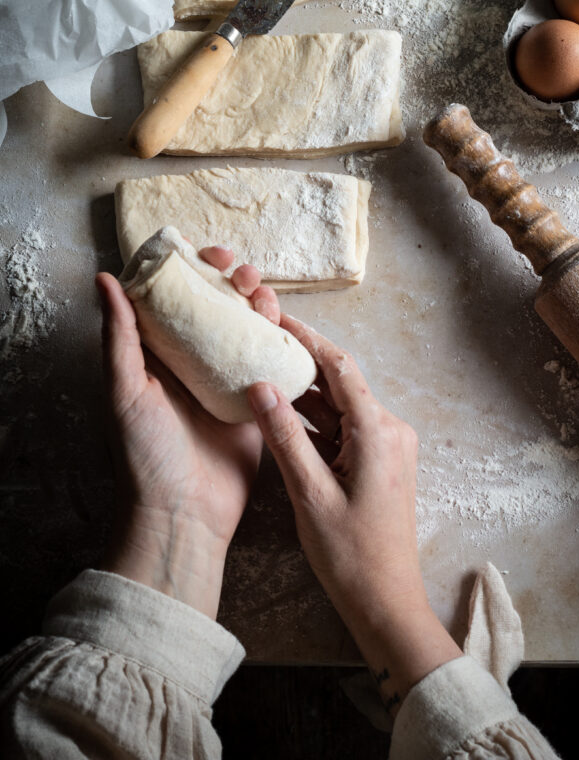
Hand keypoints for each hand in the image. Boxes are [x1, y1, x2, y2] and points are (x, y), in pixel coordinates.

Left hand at [96, 247, 279, 618]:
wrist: (184, 512)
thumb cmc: (146, 454)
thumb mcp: (125, 390)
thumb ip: (120, 336)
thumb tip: (105, 279)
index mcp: (159, 354)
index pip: (178, 297)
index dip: (193, 269)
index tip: (208, 253)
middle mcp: (194, 361)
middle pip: (219, 306)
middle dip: (234, 280)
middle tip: (243, 273)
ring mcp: (228, 379)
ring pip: (248, 327)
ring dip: (259, 303)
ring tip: (265, 296)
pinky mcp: (256, 401)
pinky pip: (271, 361)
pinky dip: (280, 339)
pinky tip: (285, 325)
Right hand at [247, 318, 460, 714]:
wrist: (386, 602)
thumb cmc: (351, 554)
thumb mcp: (309, 493)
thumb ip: (285, 436)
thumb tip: (260, 385)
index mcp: (378, 430)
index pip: (340, 366)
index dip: (307, 338)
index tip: (276, 317)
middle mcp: (389, 429)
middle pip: (341, 382)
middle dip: (301, 361)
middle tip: (260, 340)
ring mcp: (386, 446)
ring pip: (340, 406)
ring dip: (305, 392)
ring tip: (262, 370)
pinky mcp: (377, 462)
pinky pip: (343, 428)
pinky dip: (314, 420)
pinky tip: (281, 411)